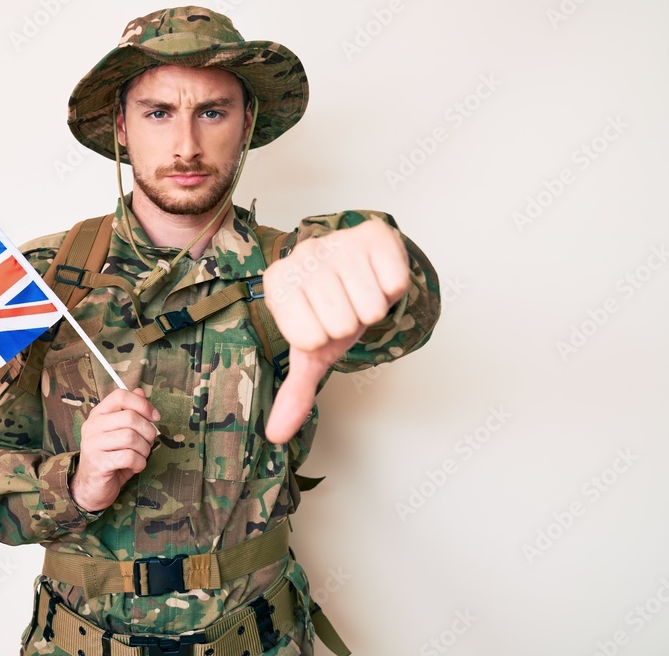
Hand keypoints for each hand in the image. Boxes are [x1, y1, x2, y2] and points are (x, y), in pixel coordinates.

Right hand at [70, 388, 159, 511]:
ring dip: (145, 449)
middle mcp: (92, 426)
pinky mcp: (99, 463)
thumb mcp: (121, 432)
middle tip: (149, 442)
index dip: (142, 404)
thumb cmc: (110, 457)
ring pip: (131, 437)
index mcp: (98, 414)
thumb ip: (130, 411)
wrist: (91, 487)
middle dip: (148, 431)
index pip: (120, 396)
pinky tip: (136, 466)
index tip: (155, 417)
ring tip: (141, 455)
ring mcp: (93, 445)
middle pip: (130, 417)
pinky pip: (129, 457)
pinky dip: (140, 463)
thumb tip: (141, 391)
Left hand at [262, 220, 409, 443]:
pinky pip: (393, 282)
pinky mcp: (372, 234)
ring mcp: (335, 242)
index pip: (309, 338)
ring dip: (371, 307)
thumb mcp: (312, 350)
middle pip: (340, 324)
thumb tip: (276, 435)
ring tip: (359, 292)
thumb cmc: (330, 308)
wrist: (358, 266)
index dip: (324, 339)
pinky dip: (392, 287)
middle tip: (344, 307)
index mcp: (278, 284)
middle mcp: (301, 256)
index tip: (322, 324)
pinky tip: (377, 276)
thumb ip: (295, 391)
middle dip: (349, 324)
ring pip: (369, 306)